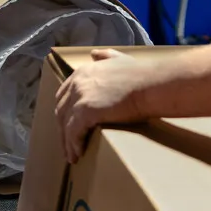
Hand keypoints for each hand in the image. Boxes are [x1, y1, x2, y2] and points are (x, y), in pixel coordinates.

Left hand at [55, 49, 147, 163]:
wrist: (150, 85)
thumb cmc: (141, 75)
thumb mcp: (119, 59)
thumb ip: (105, 56)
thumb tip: (95, 54)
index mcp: (82, 72)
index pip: (64, 95)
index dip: (65, 112)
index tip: (68, 125)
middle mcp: (77, 83)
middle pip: (61, 111)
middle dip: (63, 129)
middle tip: (68, 145)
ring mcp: (80, 98)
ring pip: (65, 124)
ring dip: (67, 142)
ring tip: (72, 156)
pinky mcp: (85, 112)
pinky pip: (73, 133)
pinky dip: (74, 145)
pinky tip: (78, 155)